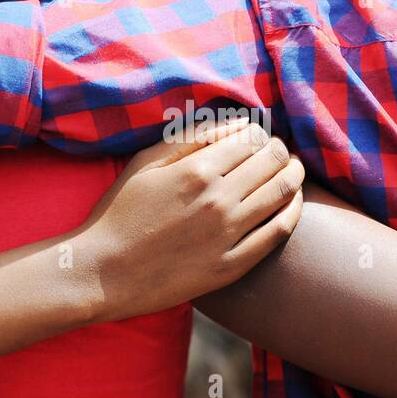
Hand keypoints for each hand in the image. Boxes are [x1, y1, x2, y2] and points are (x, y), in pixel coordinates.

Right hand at [80, 119, 305, 321]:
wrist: (102, 273)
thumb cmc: (119, 213)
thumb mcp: (146, 164)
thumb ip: (192, 138)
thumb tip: (237, 124)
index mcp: (197, 170)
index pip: (252, 138)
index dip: (261, 133)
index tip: (259, 137)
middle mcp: (219, 200)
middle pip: (272, 162)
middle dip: (281, 151)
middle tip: (279, 152)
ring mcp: (227, 235)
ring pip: (282, 193)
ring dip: (294, 176)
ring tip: (294, 170)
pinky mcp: (231, 266)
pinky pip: (277, 233)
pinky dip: (293, 212)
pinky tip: (294, 202)